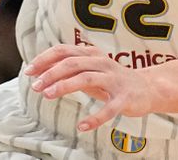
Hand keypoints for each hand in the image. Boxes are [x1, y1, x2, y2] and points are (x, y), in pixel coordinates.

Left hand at [24, 44, 158, 130]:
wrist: (147, 89)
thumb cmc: (111, 80)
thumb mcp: (89, 71)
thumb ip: (68, 70)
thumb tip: (39, 73)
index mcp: (92, 54)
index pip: (64, 50)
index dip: (45, 59)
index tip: (29, 71)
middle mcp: (102, 63)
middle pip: (72, 62)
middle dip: (51, 73)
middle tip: (36, 86)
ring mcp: (114, 79)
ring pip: (86, 78)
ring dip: (65, 86)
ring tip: (48, 95)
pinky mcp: (125, 98)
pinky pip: (109, 109)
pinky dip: (95, 118)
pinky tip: (82, 127)